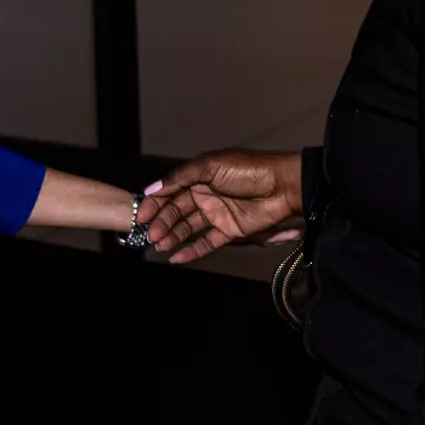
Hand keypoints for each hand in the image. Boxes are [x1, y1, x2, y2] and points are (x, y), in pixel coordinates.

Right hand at [137, 150, 303, 263]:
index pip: (170, 191)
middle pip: (177, 211)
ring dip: (173, 237)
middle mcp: (205, 195)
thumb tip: (152, 189)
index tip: (141, 217)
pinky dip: (192, 251)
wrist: (284, 186)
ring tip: (160, 246)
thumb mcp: (212, 166)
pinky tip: (177, 259)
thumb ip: (181, 177)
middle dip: (162, 223)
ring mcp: (217, 213)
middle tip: (151, 236)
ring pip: (189, 228)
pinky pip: (206, 242)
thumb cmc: (249, 170)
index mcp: (199, 176)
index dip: (155, 204)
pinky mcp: (229, 231)